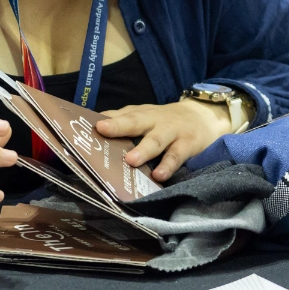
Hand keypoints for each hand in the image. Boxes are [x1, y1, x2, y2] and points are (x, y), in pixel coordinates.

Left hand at [95, 98, 231, 182]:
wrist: (205, 116)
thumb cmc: (166, 121)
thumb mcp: (146, 117)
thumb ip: (122, 121)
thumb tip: (90, 129)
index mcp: (140, 114)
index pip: (119, 116)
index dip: (102, 120)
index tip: (83, 125)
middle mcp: (154, 120)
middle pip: (135, 121)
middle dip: (118, 126)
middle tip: (102, 130)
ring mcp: (172, 132)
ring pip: (156, 140)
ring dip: (144, 149)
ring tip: (131, 160)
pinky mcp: (187, 144)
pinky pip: (177, 156)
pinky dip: (168, 165)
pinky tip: (159, 175)